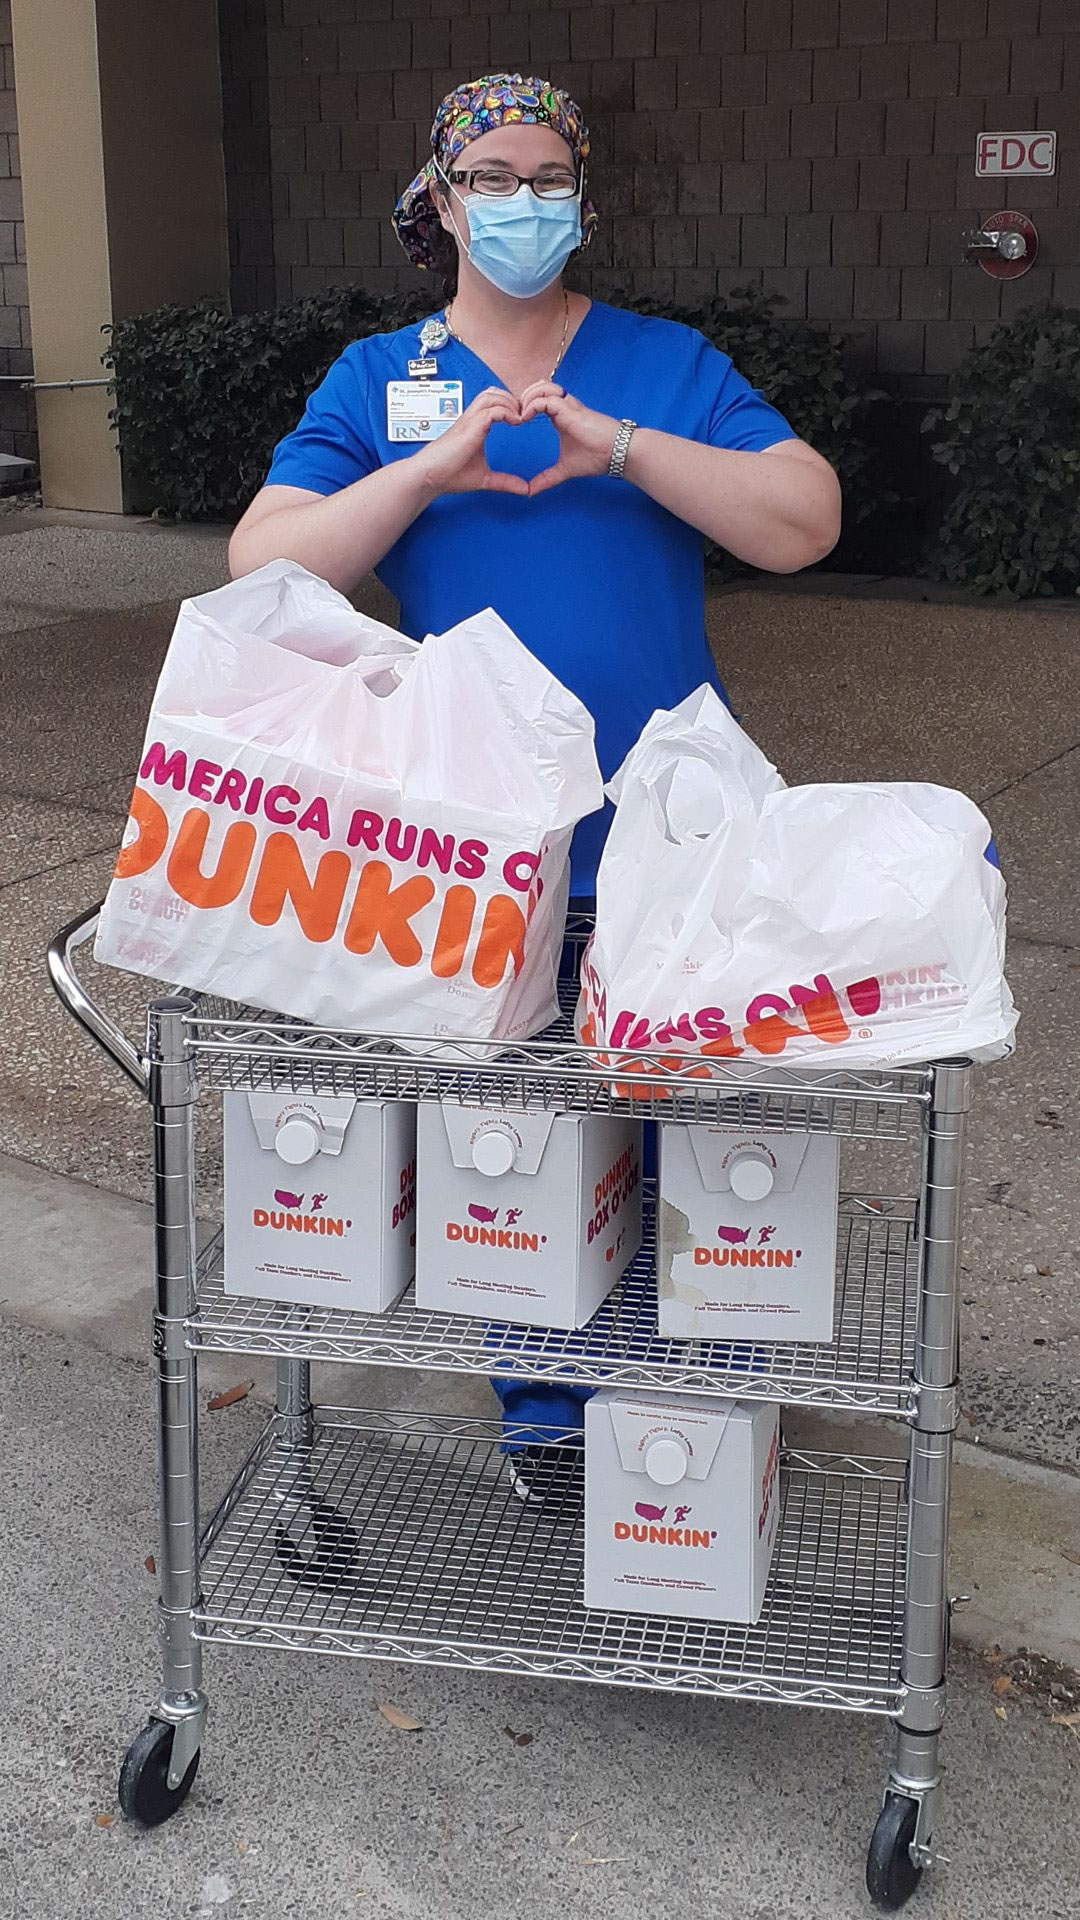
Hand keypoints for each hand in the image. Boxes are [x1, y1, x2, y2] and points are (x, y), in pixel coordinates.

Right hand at [413, 388, 529, 497]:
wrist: (429, 476)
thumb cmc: (449, 475)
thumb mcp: (485, 479)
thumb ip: (505, 482)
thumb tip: (525, 489)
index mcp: (473, 426)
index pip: (492, 403)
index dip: (509, 406)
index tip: (521, 421)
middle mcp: (471, 420)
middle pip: (492, 392)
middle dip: (511, 399)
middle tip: (523, 415)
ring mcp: (469, 421)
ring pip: (491, 396)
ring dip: (509, 402)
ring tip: (519, 417)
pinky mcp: (470, 428)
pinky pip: (491, 410)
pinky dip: (506, 412)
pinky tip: (515, 422)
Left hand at [519, 383, 620, 496]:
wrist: (618, 453)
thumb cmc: (598, 457)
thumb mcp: (565, 469)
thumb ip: (547, 479)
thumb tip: (531, 492)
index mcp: (560, 416)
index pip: (538, 399)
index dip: (524, 405)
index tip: (514, 422)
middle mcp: (563, 406)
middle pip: (538, 387)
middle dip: (522, 396)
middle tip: (512, 415)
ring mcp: (567, 406)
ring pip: (542, 387)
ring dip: (526, 398)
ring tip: (518, 416)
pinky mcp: (570, 410)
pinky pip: (546, 399)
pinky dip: (532, 405)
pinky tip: (525, 418)